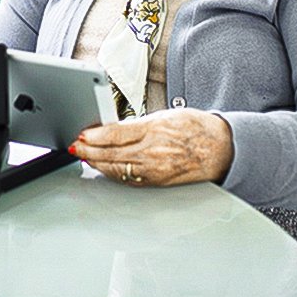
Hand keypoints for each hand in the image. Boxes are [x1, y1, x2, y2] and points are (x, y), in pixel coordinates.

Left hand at [69, 108, 234, 186]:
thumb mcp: (165, 115)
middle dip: (89, 151)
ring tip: (84, 156)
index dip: (94, 136)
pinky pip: (128, 179)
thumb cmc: (195, 128)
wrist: (221, 148)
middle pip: (111, 153)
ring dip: (97, 163)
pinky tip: (103, 168)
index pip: (115, 133)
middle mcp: (153, 152)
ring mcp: (154, 170)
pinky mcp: (157, 182)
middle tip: (75, 147)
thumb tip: (112, 128)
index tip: (81, 135)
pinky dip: (112, 173)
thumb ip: (138, 123)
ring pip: (116, 168)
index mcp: (154, 130)